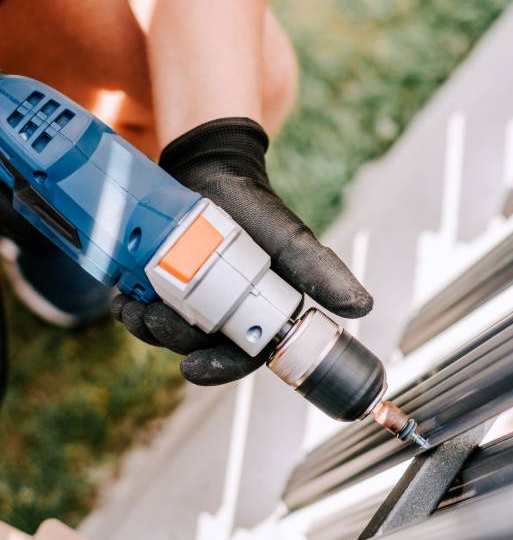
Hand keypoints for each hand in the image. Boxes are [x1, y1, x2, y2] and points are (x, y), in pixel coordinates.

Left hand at [112, 118, 372, 384]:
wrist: (210, 170)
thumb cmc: (256, 208)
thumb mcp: (290, 241)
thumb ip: (321, 273)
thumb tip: (362, 306)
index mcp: (259, 315)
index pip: (241, 356)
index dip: (218, 369)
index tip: (192, 369)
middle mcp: (225, 314)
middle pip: (196, 346)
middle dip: (171, 339)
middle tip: (154, 320)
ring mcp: (190, 300)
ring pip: (165, 332)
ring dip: (145, 326)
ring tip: (134, 308)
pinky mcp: (163, 283)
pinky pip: (142, 309)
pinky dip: (129, 307)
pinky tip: (123, 296)